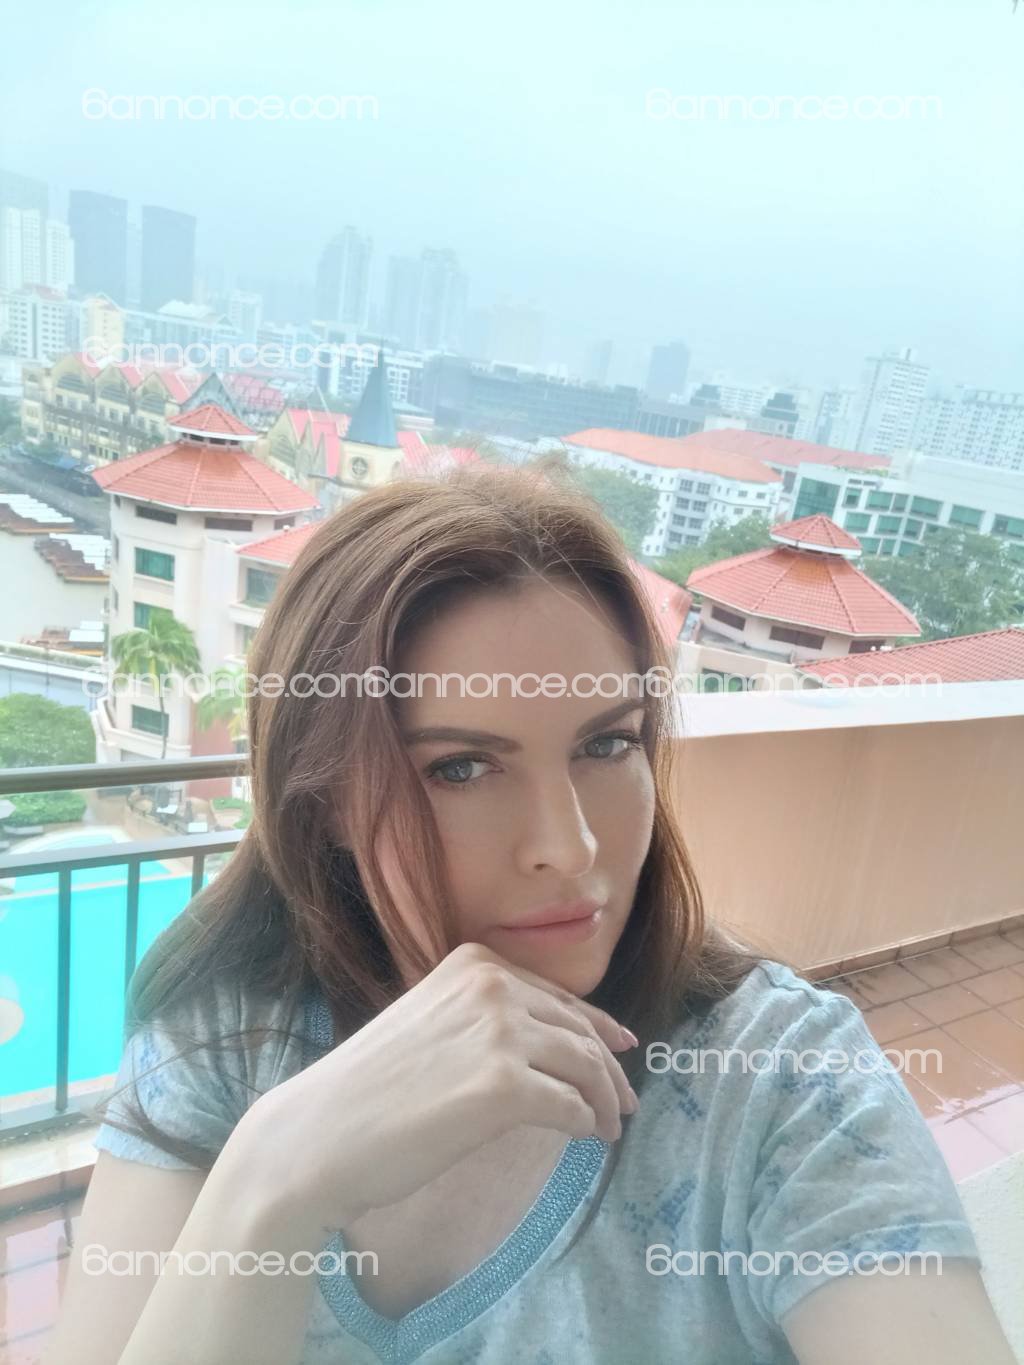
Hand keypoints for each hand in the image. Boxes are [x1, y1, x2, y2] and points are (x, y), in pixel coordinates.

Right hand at [247, 941, 638, 1231]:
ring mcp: (500, 1032)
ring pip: (585, 1066)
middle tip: (624, 1104)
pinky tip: (583, 1140)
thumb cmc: (366, 1091)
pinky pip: (570, 1107)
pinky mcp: (504, 1087)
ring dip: (604, 1100)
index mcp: (473, 963)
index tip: (620, 1050)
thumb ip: (483, 1019)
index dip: (595, 1027)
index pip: (556, 997)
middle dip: (608, 1070)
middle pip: (579, 1030)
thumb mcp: (431, 1022)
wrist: (319, 1135)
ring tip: (608, 1128)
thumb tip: (551, 1043)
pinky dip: (584, 1125)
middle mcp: (492, 986)